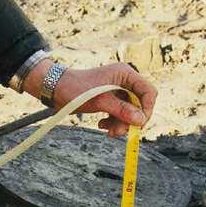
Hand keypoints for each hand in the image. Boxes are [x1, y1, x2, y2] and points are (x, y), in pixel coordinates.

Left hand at [24, 60, 157, 136]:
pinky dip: (113, 123)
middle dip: (131, 121)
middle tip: (119, 132)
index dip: (147, 109)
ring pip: (130, 113)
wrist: (57, 89)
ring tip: (108, 131)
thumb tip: (140, 120)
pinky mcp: (111, 100)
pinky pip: (120, 115)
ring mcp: (118, 91)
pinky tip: (102, 125)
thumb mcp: (100, 101)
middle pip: (140, 105)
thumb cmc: (76, 89)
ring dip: (121, 125)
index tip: (139, 124)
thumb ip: (121, 110)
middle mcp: (124, 81)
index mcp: (125, 74)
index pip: (148, 92)